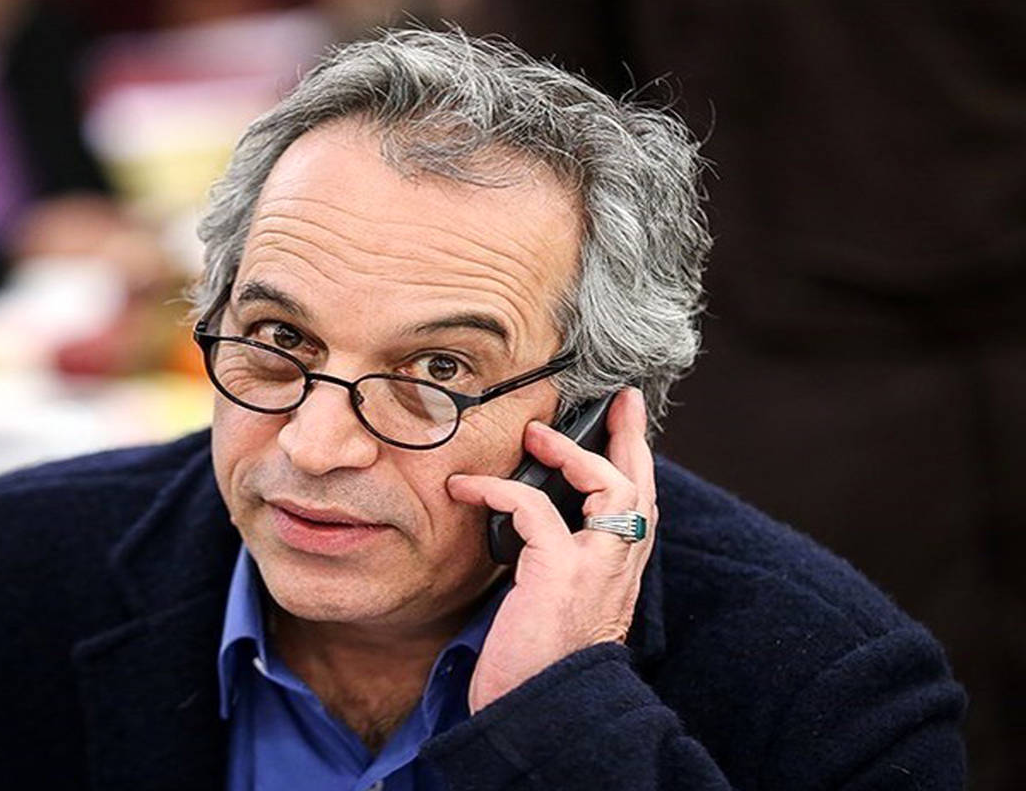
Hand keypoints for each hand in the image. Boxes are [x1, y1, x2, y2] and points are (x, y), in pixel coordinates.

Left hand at [446, 387, 657, 712]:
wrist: (541, 709)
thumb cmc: (541, 662)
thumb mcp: (560, 604)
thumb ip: (560, 563)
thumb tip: (531, 527)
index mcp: (619, 572)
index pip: (640, 505)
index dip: (636, 460)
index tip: (627, 422)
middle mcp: (619, 565)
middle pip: (639, 485)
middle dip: (629, 437)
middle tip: (615, 400)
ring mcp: (596, 566)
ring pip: (609, 484)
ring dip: (570, 453)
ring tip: (537, 436)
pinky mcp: (560, 569)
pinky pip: (532, 507)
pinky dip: (498, 490)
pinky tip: (469, 487)